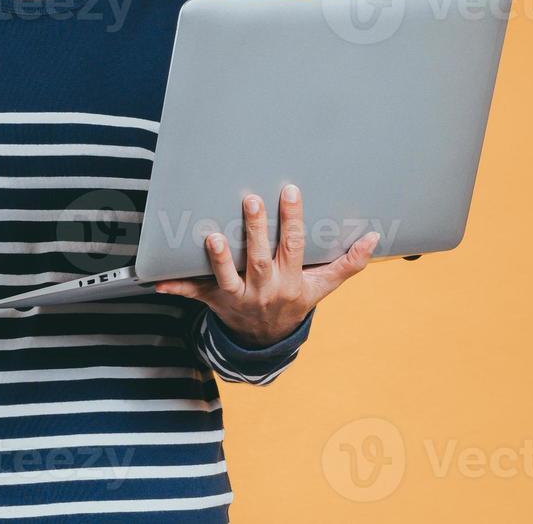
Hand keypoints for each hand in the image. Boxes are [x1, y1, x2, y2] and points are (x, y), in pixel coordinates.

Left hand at [153, 184, 379, 346]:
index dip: (293, 220)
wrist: (266, 341)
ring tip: (212, 236)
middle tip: (251, 201)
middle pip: (260, 259)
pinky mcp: (214, 300)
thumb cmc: (295, 302)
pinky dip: (176, 286)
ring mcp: (237, 296)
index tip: (289, 190)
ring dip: (218, 259)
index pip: (294, 247)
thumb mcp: (323, 287)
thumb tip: (375, 238)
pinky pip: (194, 293)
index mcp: (291, 281)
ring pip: (226, 277)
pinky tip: (156, 280)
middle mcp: (264, 289)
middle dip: (256, 231)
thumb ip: (348, 263)